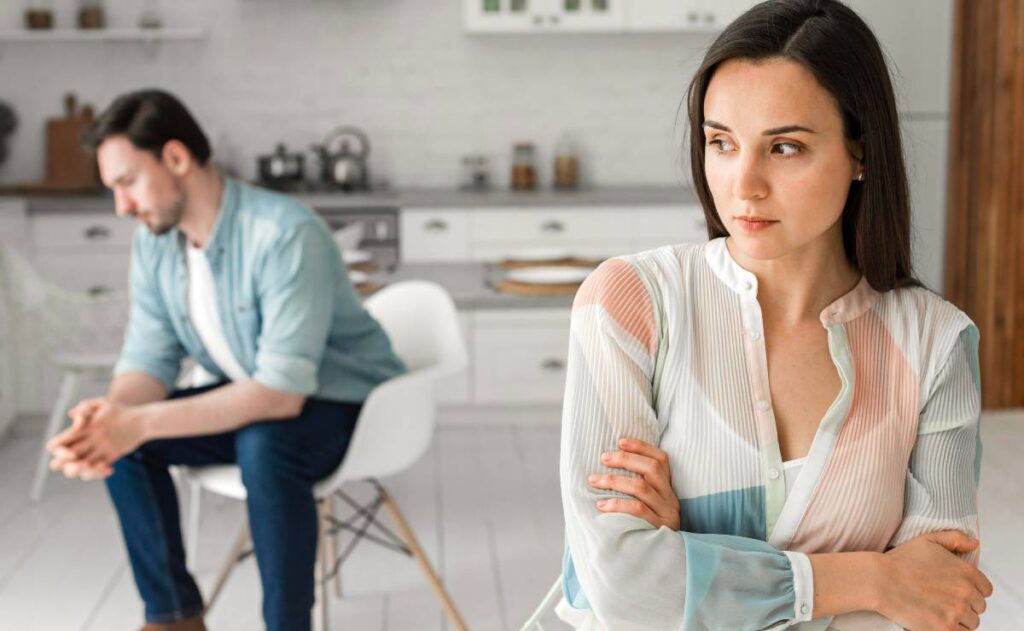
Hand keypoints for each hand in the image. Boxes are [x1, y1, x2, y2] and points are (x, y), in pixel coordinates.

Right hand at [46, 398, 144, 479]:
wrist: (138, 421)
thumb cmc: (117, 411)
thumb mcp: (102, 405)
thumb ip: (86, 406)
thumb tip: (72, 415)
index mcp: (76, 433)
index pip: (54, 446)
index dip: (59, 452)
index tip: (73, 453)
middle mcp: (80, 445)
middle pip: (60, 464)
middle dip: (69, 467)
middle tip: (84, 463)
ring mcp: (91, 454)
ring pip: (78, 471)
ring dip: (85, 472)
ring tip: (99, 466)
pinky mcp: (104, 460)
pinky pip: (95, 473)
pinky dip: (100, 473)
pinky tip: (110, 468)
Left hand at [588, 437, 679, 529]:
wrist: (662, 564)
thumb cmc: (645, 530)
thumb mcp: (648, 507)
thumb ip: (637, 489)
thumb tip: (607, 465)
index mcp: (668, 490)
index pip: (662, 459)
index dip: (642, 447)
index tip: (621, 440)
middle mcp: (670, 500)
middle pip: (652, 469)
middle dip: (625, 459)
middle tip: (603, 457)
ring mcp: (666, 515)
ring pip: (642, 488)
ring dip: (614, 481)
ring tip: (594, 480)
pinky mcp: (658, 530)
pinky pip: (638, 511)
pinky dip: (618, 505)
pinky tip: (601, 505)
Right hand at [877, 530, 992, 629]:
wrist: (879, 581)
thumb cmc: (900, 561)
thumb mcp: (928, 541)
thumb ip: (955, 538)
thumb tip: (974, 544)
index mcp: (966, 572)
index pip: (985, 589)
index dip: (972, 590)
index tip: (956, 590)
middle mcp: (966, 593)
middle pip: (979, 607)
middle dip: (965, 605)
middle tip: (943, 601)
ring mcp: (956, 612)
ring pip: (971, 622)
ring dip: (958, 619)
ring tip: (939, 610)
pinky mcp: (945, 628)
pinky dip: (950, 629)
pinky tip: (936, 620)